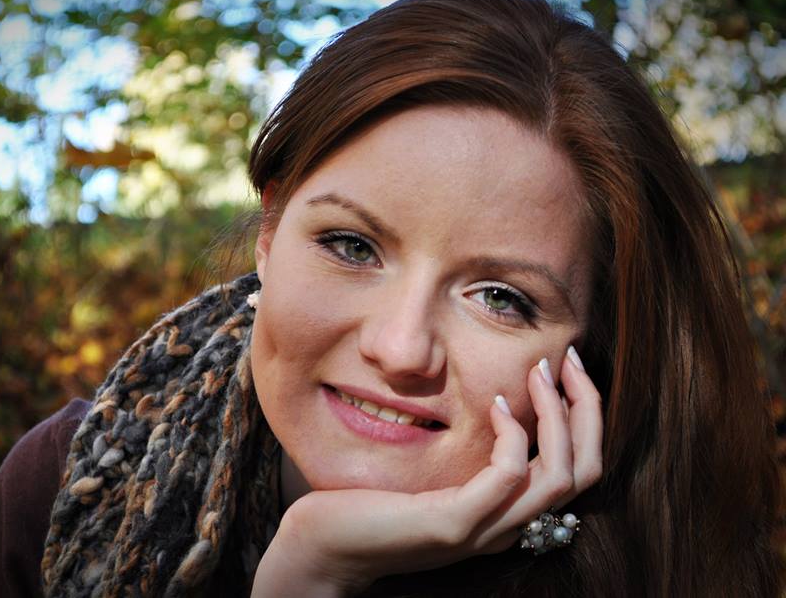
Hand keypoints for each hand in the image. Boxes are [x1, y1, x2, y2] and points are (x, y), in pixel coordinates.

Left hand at [251, 348, 602, 597]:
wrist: (323, 550)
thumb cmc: (368, 505)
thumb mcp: (430, 477)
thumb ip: (463, 457)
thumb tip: (485, 404)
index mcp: (504, 514)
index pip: (577, 470)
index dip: (584, 416)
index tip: (566, 368)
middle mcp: (505, 527)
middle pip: (585, 471)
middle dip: (586, 408)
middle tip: (568, 359)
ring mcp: (483, 530)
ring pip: (561, 475)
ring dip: (560, 414)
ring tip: (541, 370)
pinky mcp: (453, 524)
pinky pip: (508, 476)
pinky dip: (513, 434)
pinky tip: (494, 402)